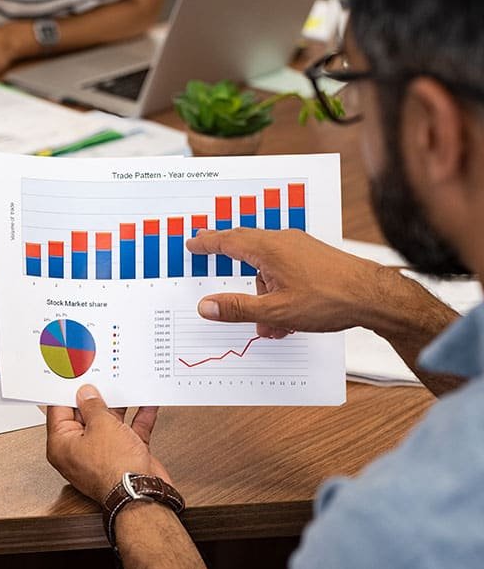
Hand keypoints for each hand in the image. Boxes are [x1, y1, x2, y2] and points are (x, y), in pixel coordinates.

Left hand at [46, 384, 170, 503]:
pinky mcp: (125, 456)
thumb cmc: (116, 471)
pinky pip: (130, 431)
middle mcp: (80, 451)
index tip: (73, 376)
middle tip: (100, 376)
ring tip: (124, 385)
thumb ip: (93, 406)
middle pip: (85, 416)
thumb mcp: (101, 425)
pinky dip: (138, 417)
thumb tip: (86, 394)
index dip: (67, 392)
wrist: (144, 494)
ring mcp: (104, 454)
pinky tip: (146, 403)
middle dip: (96, 397)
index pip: (59, 411)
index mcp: (62, 445)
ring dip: (119, 406)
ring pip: (109, 422)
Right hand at [186, 228, 387, 336]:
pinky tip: (288, 320)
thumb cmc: (329, 300)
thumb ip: (237, 308)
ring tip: (270, 326)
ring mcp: (301, 248)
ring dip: (262, 295)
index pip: (228, 241)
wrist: (375, 297)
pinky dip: (279, 292)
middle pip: (246, 248)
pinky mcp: (314, 258)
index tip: (193, 242)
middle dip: (229, 260)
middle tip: (208, 251)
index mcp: (269, 249)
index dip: (207, 242)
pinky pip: (285, 272)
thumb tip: (206, 306)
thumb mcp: (275, 311)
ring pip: (267, 268)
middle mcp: (284, 242)